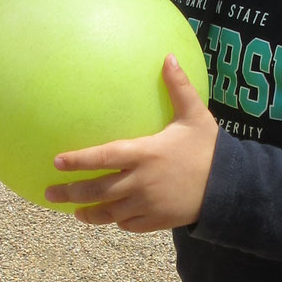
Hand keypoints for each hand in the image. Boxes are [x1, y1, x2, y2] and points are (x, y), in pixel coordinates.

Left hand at [47, 56, 217, 231]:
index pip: (103, 157)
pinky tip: (110, 218)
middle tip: (50, 193)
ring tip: (75, 212)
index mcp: (146, 154)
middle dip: (70, 193)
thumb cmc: (210, 149)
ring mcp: (148, 205)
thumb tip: (168, 57)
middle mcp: (141, 182)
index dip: (77, 161)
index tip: (56, 162)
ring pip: (110, 213)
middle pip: (97, 190)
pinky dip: (118, 222)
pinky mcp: (157, 222)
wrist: (232, 188)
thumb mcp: (196, 116)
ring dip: (89, 213)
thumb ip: (179, 88)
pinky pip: (130, 225)